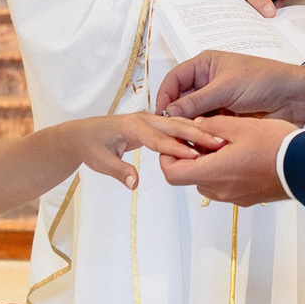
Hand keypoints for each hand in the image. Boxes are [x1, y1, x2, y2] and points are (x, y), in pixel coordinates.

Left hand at [76, 112, 223, 187]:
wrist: (83, 133)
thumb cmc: (91, 146)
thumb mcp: (100, 162)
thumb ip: (119, 171)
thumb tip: (134, 183)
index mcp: (131, 126)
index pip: (158, 139)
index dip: (177, 148)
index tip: (196, 156)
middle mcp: (143, 119)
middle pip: (174, 126)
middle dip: (197, 134)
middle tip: (219, 142)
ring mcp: (149, 120)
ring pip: (178, 124)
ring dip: (199, 131)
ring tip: (221, 139)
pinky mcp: (154, 124)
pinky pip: (175, 127)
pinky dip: (192, 132)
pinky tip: (208, 140)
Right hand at [155, 48, 304, 125]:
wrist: (294, 97)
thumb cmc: (265, 80)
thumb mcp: (226, 88)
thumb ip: (197, 101)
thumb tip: (169, 112)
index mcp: (205, 64)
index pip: (174, 79)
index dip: (164, 96)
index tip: (160, 114)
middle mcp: (207, 82)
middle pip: (180, 99)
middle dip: (175, 115)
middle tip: (170, 131)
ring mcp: (215, 101)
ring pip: (192, 116)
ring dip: (188, 127)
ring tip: (184, 139)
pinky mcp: (224, 117)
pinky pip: (205, 126)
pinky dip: (201, 134)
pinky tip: (198, 143)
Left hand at [157, 114, 293, 206]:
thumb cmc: (276, 146)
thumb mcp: (240, 126)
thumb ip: (211, 126)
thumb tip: (197, 126)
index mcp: (213, 172)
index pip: (172, 173)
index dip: (167, 157)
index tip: (175, 142)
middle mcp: (220, 190)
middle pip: (189, 177)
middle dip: (190, 157)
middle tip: (200, 137)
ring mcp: (234, 196)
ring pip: (208, 181)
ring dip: (208, 163)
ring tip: (223, 142)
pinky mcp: (247, 198)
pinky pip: (226, 185)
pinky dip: (224, 171)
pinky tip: (239, 153)